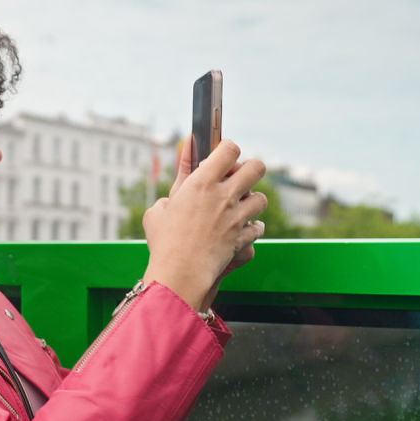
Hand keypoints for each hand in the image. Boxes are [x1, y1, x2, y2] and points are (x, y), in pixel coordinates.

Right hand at [141, 136, 266, 310]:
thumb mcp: (157, 212)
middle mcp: (224, 195)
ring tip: (239, 207)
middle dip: (250, 169)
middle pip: (256, 167)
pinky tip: (241, 229)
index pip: (229, 148)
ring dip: (253, 201)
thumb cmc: (164, 242)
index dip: (228, 148)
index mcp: (201, 182)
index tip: (223, 155)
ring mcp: (237, 216)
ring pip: (262, 198)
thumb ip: (170, 194)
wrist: (180, 272)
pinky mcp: (244, 237)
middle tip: (238, 179)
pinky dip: (253, 228)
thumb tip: (174, 186)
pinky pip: (260, 227)